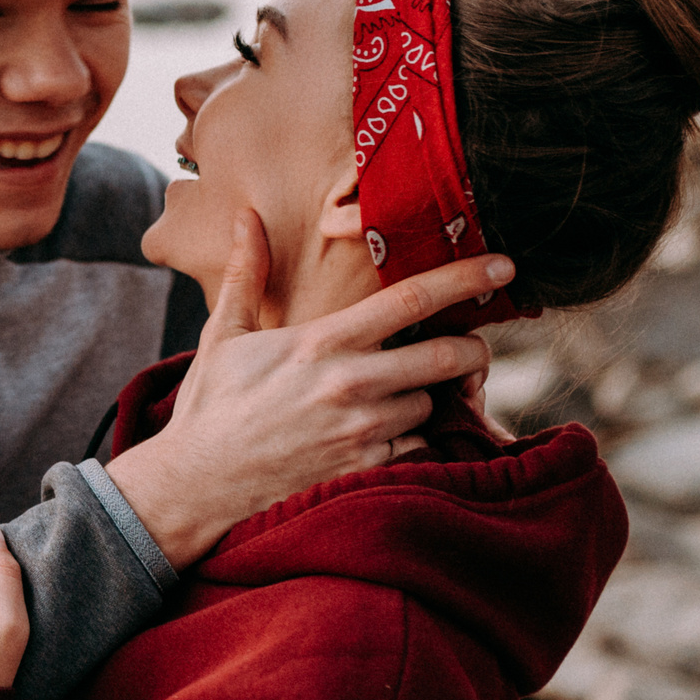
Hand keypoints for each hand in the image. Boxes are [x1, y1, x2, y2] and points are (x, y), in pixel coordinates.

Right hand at [107, 209, 512, 566]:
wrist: (195, 484)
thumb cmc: (210, 408)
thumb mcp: (223, 336)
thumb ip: (247, 273)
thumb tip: (246, 215)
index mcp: (321, 343)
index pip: (411, 300)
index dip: (466, 279)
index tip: (503, 266)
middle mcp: (350, 385)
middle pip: (449, 356)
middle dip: (469, 350)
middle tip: (463, 349)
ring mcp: (361, 432)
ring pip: (433, 403)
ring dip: (427, 397)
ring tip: (396, 396)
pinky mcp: (364, 469)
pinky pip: (419, 447)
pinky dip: (413, 438)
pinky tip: (384, 433)